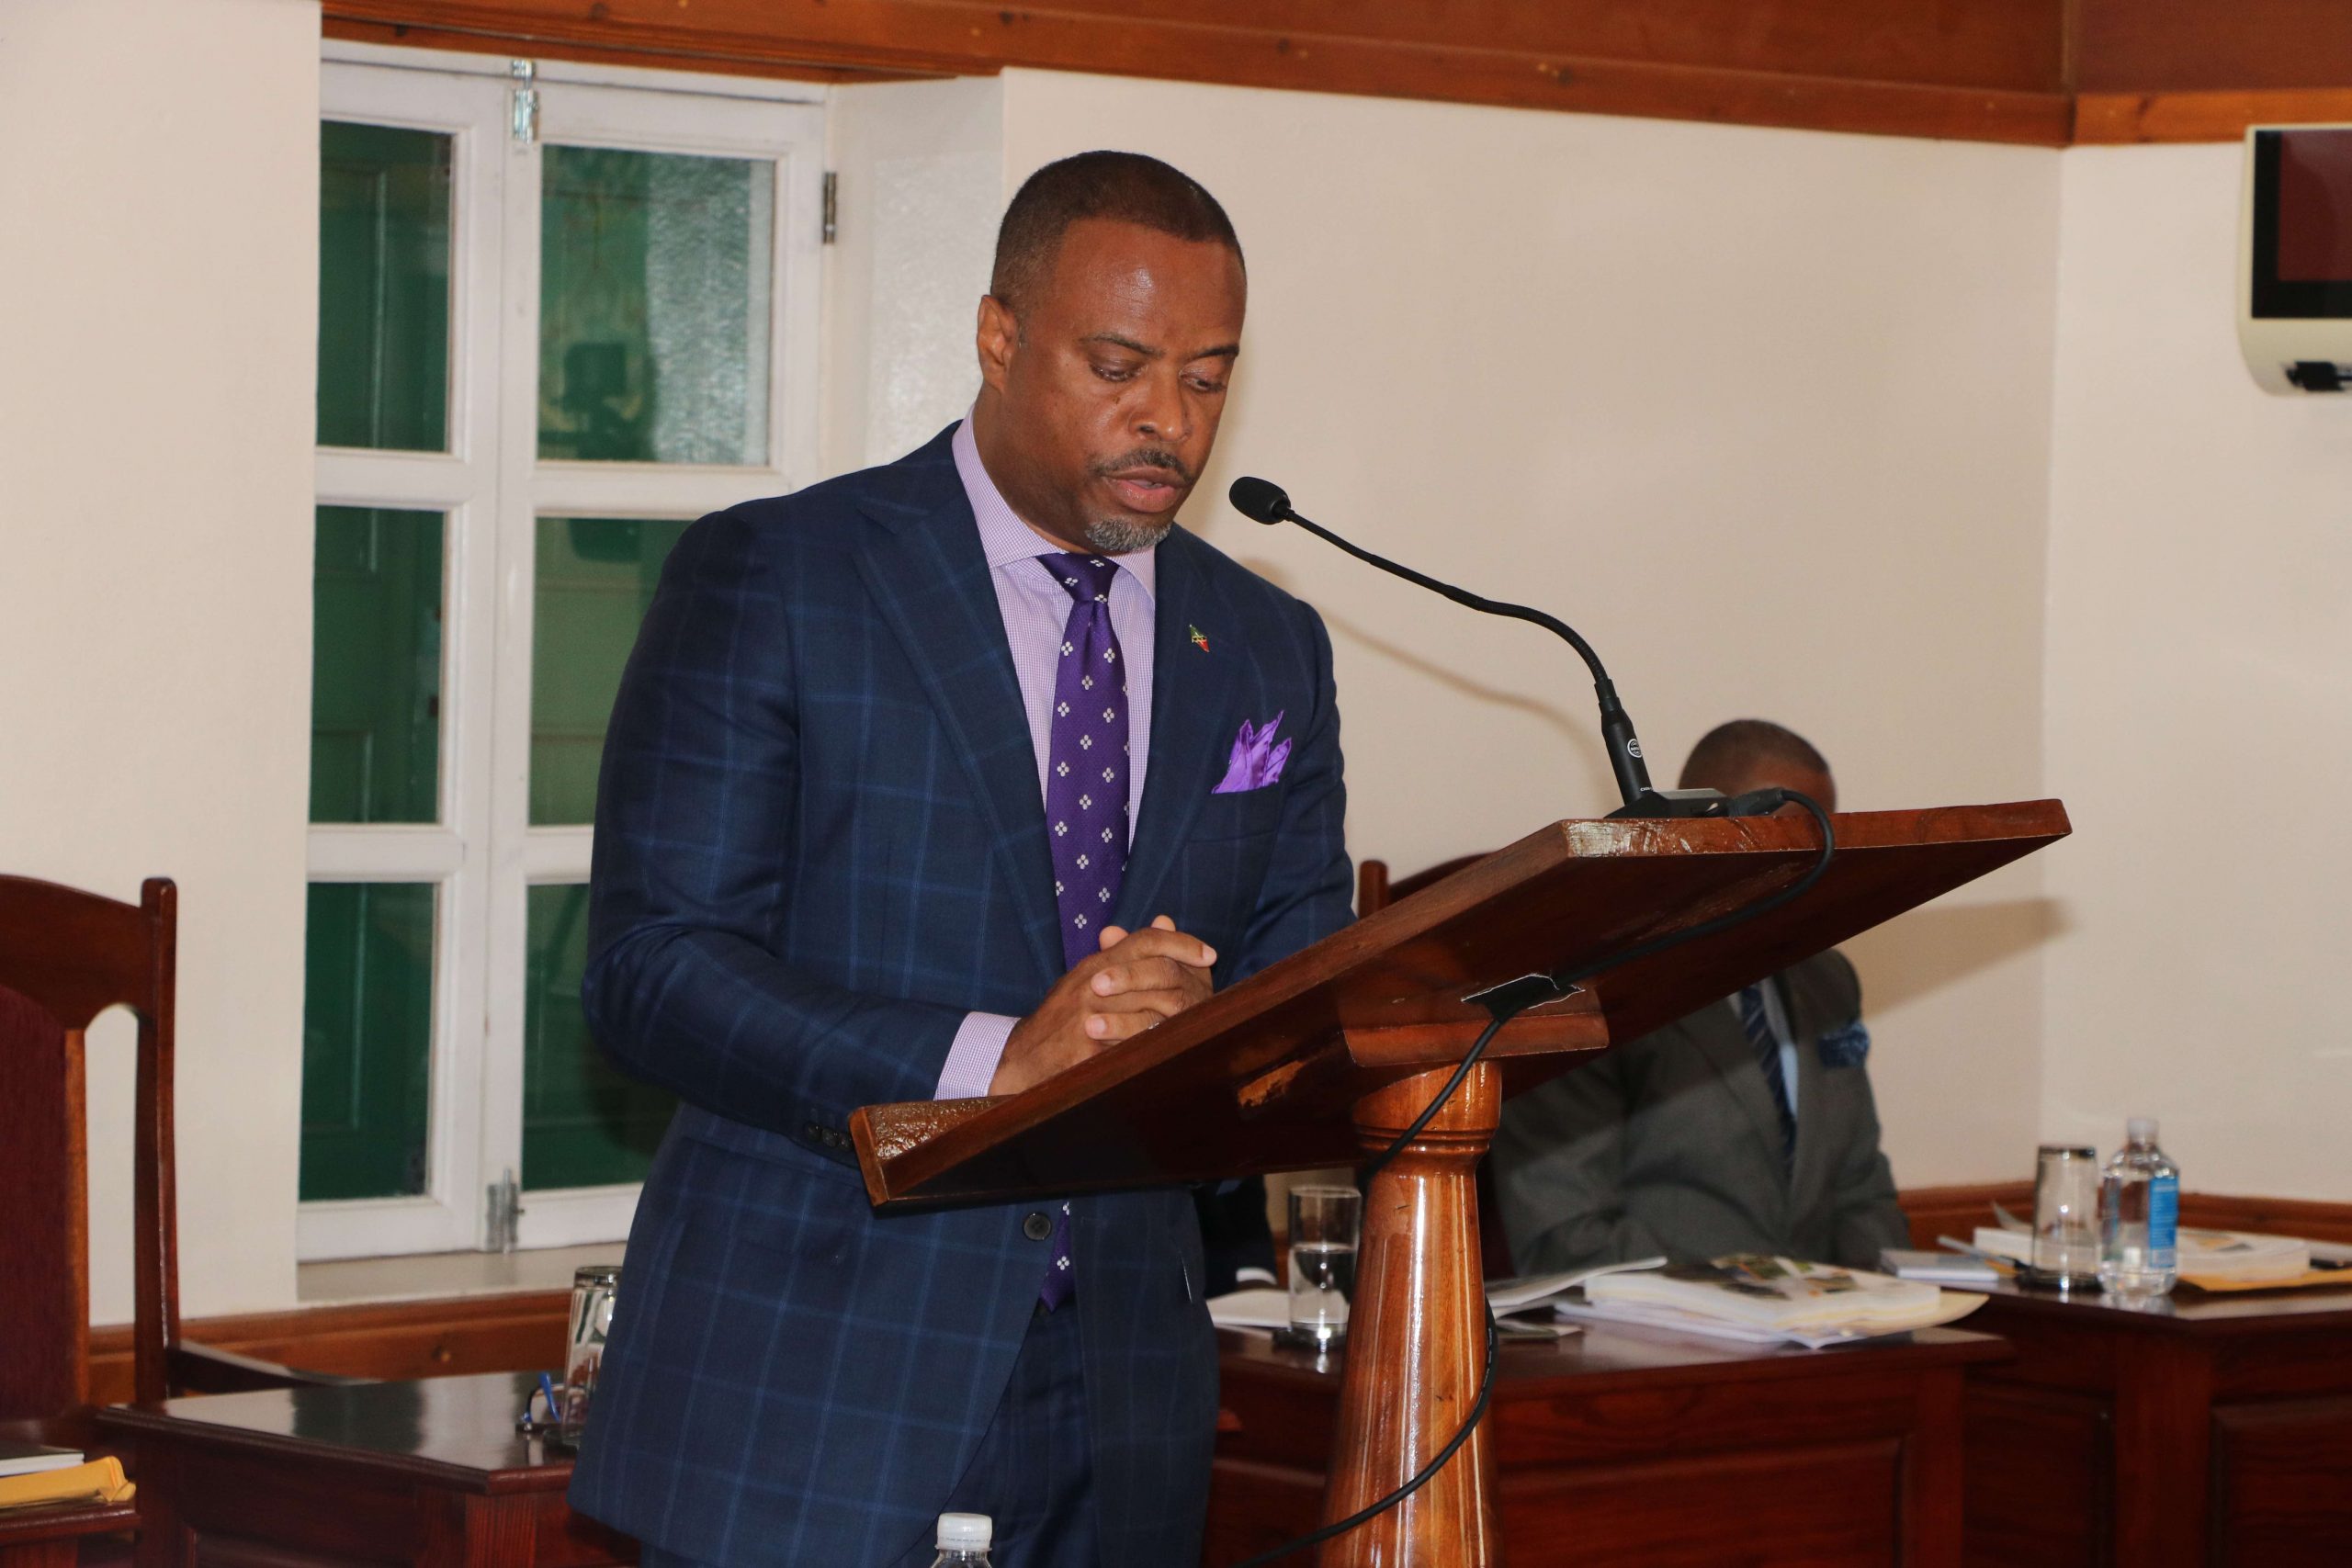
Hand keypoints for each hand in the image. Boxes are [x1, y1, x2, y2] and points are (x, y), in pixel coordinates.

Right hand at [988, 916, 1216, 1095]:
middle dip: (1189, 981)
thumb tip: (1165, 920)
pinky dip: (1154, 1047)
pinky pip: (1129, 1046)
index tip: (1209, 955)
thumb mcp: (1091, 979)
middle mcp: (1091, 984)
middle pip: (1153, 971)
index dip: (1181, 943)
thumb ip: (1127, 952)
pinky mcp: (1085, 1049)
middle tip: (1214, 991)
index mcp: (1096, 965)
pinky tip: (1176, 1049)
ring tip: (1199, 1022)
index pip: (1145, 940)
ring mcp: (1087, 1016)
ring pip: (1147, 1009)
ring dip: (1177, 1017)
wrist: (1023, 1058)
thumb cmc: (1064, 1018)